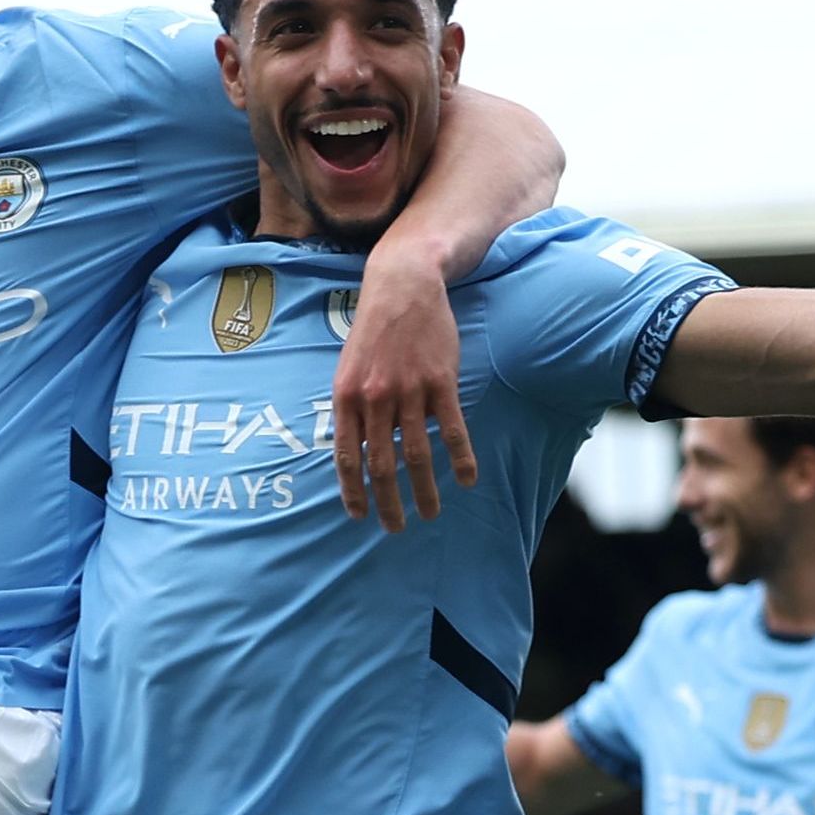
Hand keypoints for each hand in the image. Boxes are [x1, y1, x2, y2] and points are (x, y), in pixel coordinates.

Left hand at [327, 248, 482, 529]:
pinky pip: (452, 429)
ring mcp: (409, 390)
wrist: (403, 285)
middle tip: (395, 529)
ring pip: (417, 454)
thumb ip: (352, 407)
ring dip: (425, 490)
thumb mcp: (348, 367)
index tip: (359, 516)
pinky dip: (461, 458)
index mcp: (347, 397)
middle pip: (382, 464)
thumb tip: (357, 448)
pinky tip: (467, 479)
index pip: (347, 456)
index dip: (353, 491)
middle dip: (388, 502)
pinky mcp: (440, 381)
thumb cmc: (373, 329)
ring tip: (431, 514)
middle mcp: (375, 398)